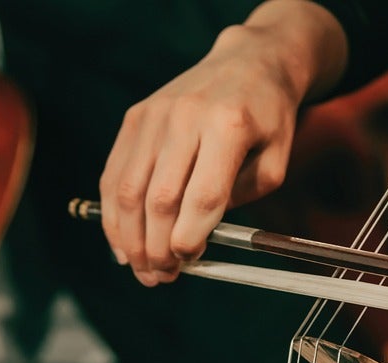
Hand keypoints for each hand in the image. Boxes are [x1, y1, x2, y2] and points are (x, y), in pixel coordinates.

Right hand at [98, 0, 347, 286]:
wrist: (248, 62)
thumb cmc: (267, 118)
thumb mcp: (274, 161)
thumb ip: (238, 200)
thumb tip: (192, 239)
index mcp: (229, 126)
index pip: (203, 196)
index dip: (190, 238)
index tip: (187, 264)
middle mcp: (185, 118)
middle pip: (159, 198)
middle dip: (157, 247)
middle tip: (161, 276)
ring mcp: (154, 116)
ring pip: (128, 190)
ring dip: (130, 239)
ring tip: (140, 269)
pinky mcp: (135, 118)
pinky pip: (114, 174)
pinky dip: (113, 214)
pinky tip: (121, 243)